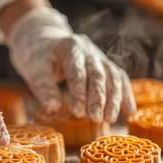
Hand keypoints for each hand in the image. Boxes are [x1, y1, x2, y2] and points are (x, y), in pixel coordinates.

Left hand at [6, 8, 135, 122]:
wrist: (43, 42)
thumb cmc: (37, 58)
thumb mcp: (33, 71)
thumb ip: (44, 89)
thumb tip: (53, 109)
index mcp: (70, 47)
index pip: (77, 72)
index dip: (79, 93)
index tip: (78, 113)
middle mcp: (88, 50)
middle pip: (98, 74)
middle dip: (99, 99)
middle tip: (96, 119)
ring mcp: (99, 57)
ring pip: (113, 77)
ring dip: (114, 99)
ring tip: (110, 120)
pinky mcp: (104, 65)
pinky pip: (119, 79)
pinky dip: (125, 95)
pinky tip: (129, 112)